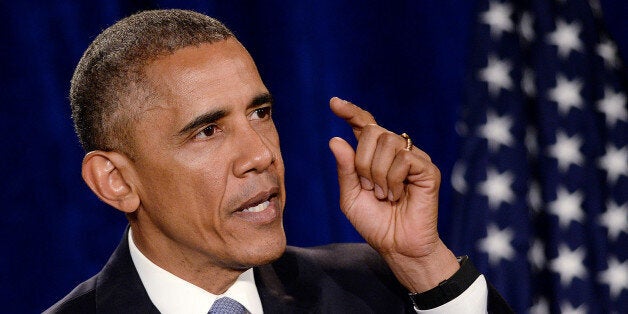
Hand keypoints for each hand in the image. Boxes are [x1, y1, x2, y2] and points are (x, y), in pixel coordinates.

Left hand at [328, 97, 458, 291]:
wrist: (396, 246)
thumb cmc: (374, 223)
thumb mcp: (350, 196)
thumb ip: (345, 169)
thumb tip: (335, 138)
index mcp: (375, 155)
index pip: (365, 124)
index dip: (350, 112)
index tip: (333, 103)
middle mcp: (396, 152)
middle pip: (374, 131)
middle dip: (363, 161)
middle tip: (369, 188)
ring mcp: (413, 158)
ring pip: (389, 141)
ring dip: (378, 173)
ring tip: (384, 195)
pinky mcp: (427, 169)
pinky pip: (404, 158)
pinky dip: (394, 180)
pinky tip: (398, 196)